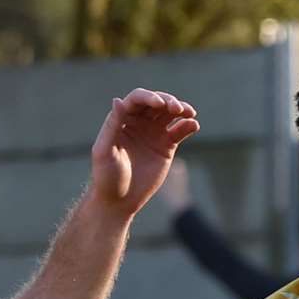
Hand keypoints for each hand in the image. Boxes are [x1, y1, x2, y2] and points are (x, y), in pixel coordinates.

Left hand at [90, 88, 199, 217]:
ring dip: (181, 109)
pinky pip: (180, 130)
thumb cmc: (106, 177)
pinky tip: (193, 125)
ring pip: (171, 113)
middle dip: (169, 101)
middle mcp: (139, 122)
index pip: (137, 99)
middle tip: (177, 109)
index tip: (159, 104)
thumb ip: (112, 125)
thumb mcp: (105, 151)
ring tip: (189, 113)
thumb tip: (118, 99)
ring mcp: (154, 133)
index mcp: (122, 119)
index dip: (150, 97)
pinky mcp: (166, 145)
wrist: (119, 201)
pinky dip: (188, 125)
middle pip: (157, 102)